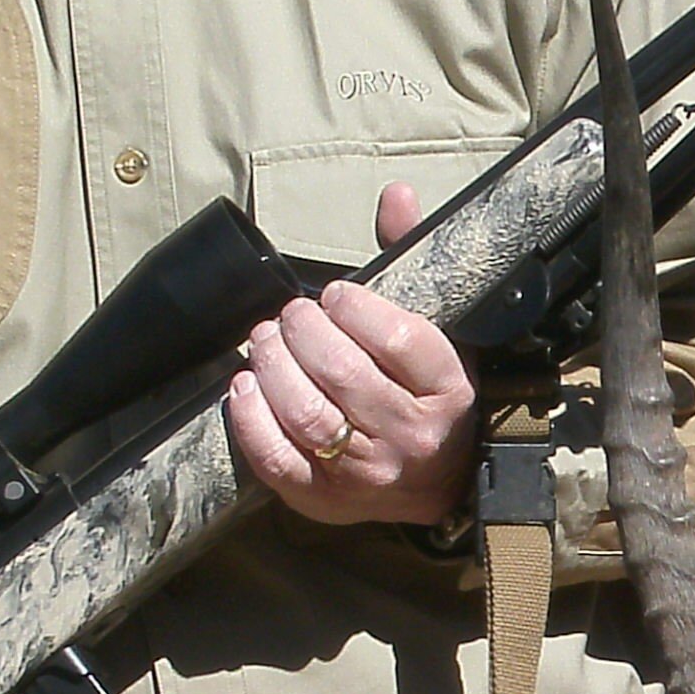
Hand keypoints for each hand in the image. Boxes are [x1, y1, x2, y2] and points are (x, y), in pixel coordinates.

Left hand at [226, 183, 479, 523]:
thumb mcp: (441, 330)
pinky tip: (245, 385)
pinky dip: (249, 417)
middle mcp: (412, 435)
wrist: (442, 484)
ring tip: (266, 340)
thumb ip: (413, 260)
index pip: (397, 337)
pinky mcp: (326, 499)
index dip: (352, 306)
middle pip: (342, 373)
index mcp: (449, 390)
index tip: (334, 295)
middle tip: (291, 315)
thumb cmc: (432, 395)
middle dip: (302, 330)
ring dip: (273, 364)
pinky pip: (276, 458)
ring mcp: (368, 473)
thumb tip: (396, 193)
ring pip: (306, 412)